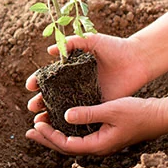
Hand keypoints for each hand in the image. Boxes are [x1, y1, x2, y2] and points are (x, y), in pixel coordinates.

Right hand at [26, 33, 149, 115]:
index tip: (30, 85)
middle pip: (52, 95)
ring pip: (63, 107)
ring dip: (50, 114)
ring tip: (40, 119)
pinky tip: (59, 126)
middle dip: (40, 100)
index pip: (49, 76)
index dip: (38, 81)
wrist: (137, 59)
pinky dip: (70, 121)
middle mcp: (75, 83)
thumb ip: (71, 43)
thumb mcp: (90, 40)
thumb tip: (49, 52)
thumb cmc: (113, 47)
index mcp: (71, 68)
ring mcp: (86, 95)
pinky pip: (82, 115)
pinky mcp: (98, 104)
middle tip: (32, 106)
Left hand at [26, 97, 165, 155]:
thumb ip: (88, 113)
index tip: (36, 125)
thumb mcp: (110, 110)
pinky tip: (60, 120)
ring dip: (55, 134)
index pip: (67, 144)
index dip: (50, 136)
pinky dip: (67, 129)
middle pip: (66, 147)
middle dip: (46, 139)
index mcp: (98, 144)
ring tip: (40, 126)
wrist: (158, 115)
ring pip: (72, 141)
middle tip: (29, 131)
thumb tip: (65, 115)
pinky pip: (80, 135)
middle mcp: (98, 146)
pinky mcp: (103, 134)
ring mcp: (101, 141)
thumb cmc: (137, 113)